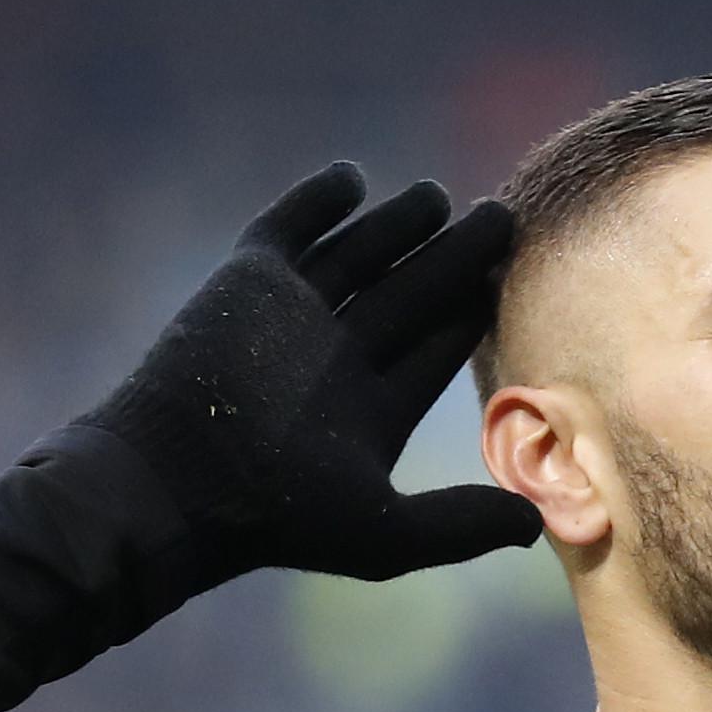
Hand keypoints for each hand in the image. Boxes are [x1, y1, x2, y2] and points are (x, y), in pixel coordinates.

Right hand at [78, 163, 540, 581]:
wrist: (176, 481)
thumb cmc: (277, 516)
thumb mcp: (384, 534)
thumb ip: (460, 525)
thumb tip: (535, 526)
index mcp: (369, 410)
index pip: (433, 350)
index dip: (470, 316)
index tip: (513, 281)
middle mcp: (334, 359)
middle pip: (407, 295)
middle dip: (454, 259)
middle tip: (501, 218)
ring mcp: (291, 317)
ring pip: (356, 258)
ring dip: (398, 224)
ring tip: (439, 194)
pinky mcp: (245, 283)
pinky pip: (287, 231)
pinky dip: (317, 202)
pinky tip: (353, 177)